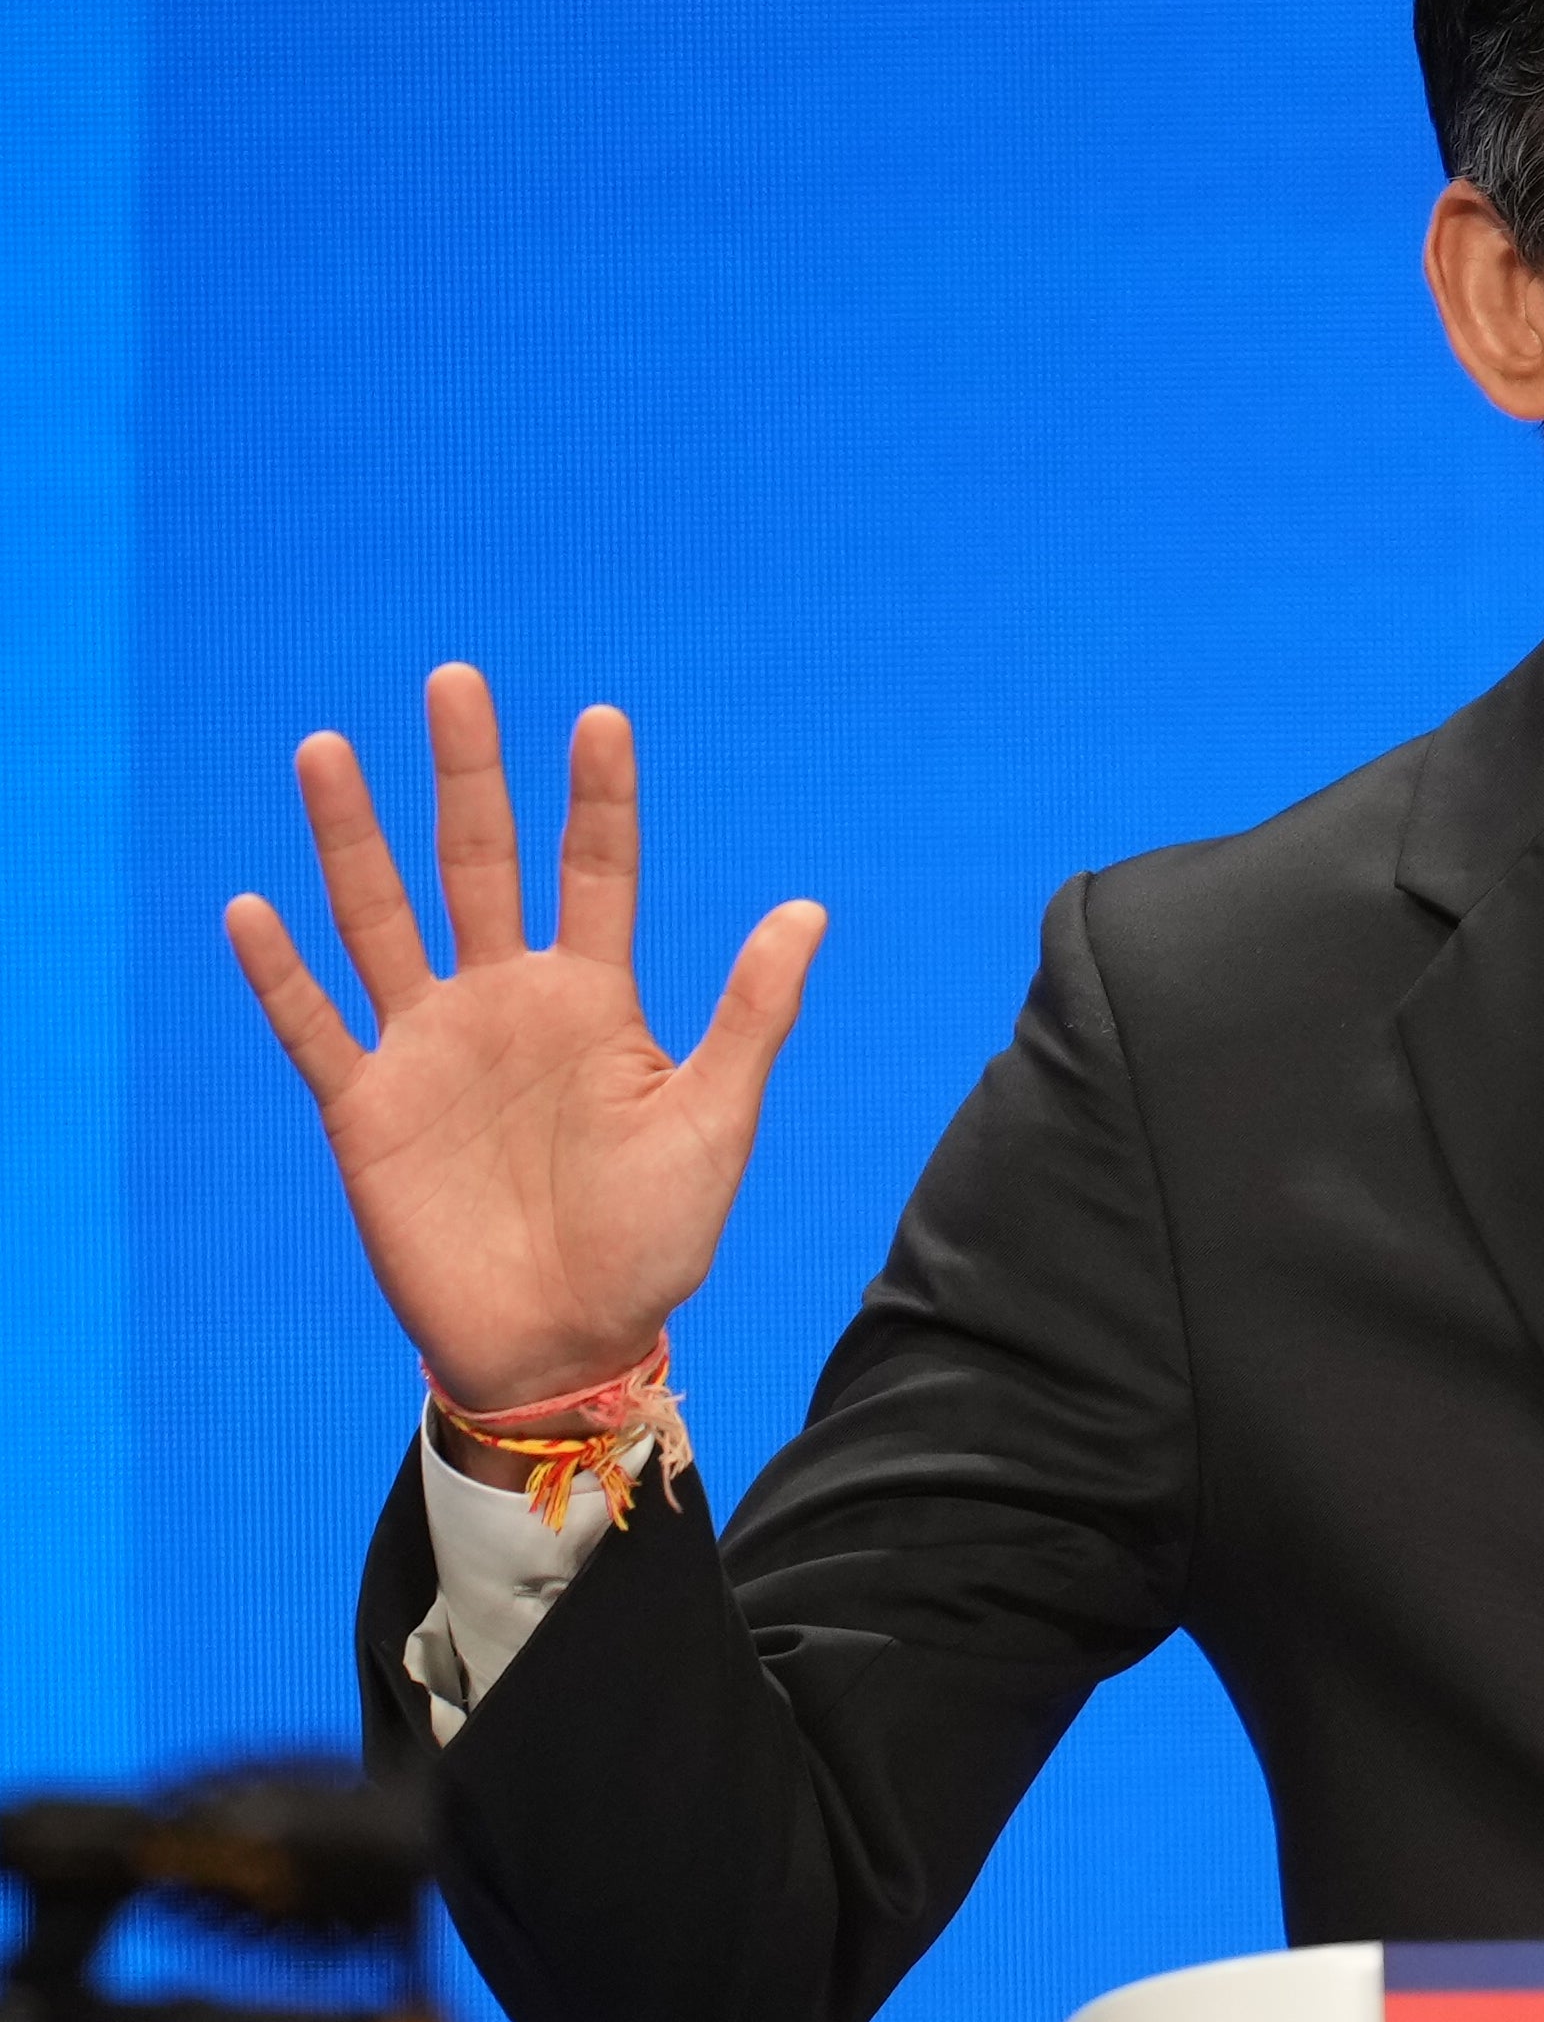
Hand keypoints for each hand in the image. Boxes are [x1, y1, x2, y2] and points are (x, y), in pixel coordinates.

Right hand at [225, 665, 824, 1421]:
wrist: (570, 1342)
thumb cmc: (655, 1241)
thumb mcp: (716, 1121)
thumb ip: (752, 1016)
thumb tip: (810, 909)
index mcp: (595, 999)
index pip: (596, 872)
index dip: (599, 798)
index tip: (602, 717)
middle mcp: (507, 1003)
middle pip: (480, 863)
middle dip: (467, 775)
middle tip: (455, 679)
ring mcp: (431, 1049)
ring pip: (382, 920)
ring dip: (352, 839)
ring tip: (326, 749)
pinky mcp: (368, 1108)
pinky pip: (316, 1027)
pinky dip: (282, 974)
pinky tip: (255, 907)